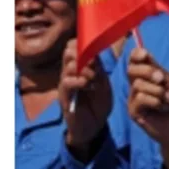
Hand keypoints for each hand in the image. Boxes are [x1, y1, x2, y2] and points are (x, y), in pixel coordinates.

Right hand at [59, 39, 112, 159]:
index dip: (85, 43)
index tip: (97, 50)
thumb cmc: (99, 103)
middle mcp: (71, 72)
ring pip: (69, 65)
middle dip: (83, 53)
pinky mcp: (64, 95)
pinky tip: (88, 85)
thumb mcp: (104, 83)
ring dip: (84, 68)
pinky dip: (79, 80)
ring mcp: (65, 83)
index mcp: (81, 66)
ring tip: (93, 78)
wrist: (93, 126)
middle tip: (94, 64)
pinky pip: (67, 81)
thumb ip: (98, 68)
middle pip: (69, 51)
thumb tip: (95, 53)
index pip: (75, 45)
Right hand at [127, 48, 168, 168]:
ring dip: (157, 90)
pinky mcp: (134, 112)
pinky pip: (139, 99)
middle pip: (131, 69)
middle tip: (162, 78)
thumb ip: (161, 72)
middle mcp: (138, 85)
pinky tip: (163, 108)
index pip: (135, 60)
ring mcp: (134, 99)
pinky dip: (154, 101)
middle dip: (147, 71)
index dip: (136, 54)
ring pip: (137, 84)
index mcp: (148, 75)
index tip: (145, 54)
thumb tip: (146, 58)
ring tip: (167, 100)